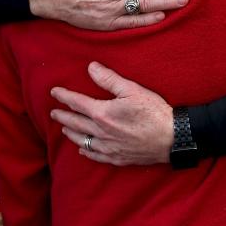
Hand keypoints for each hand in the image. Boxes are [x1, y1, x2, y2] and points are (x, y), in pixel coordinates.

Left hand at [50, 62, 173, 165]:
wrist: (172, 138)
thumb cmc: (153, 112)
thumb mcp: (132, 90)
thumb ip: (109, 79)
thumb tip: (91, 67)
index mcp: (102, 114)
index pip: (77, 103)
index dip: (64, 96)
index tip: (54, 92)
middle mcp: (101, 132)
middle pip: (75, 123)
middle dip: (63, 116)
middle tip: (53, 113)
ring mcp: (108, 148)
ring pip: (82, 141)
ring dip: (71, 133)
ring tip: (64, 128)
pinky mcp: (118, 158)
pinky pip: (95, 156)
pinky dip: (86, 152)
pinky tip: (82, 150)